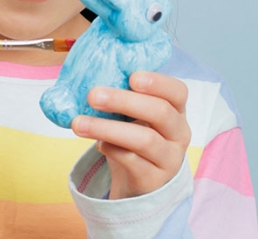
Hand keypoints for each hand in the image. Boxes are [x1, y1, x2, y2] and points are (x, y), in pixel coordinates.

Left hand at [71, 71, 190, 198]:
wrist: (139, 181)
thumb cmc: (135, 139)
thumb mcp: (136, 117)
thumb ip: (124, 98)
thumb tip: (91, 78)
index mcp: (176, 111)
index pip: (178, 92)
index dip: (158, 82)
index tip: (132, 77)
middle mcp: (178, 133)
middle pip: (160, 112)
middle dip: (124, 101)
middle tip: (93, 95)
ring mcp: (169, 158)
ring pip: (144, 140)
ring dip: (108, 128)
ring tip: (79, 123)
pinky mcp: (153, 180)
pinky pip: (132, 161)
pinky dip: (111, 149)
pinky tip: (98, 145)